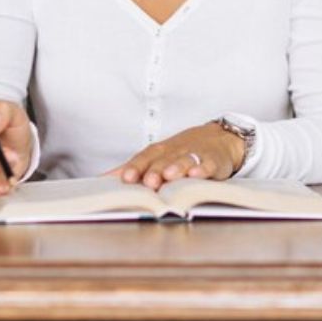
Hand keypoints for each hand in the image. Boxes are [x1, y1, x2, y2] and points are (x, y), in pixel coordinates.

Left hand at [110, 123, 244, 190]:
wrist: (219, 138)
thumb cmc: (181, 152)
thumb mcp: (157, 157)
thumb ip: (132, 168)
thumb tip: (101, 180)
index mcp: (159, 152)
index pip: (144, 158)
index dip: (135, 167)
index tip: (125, 178)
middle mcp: (174, 152)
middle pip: (163, 161)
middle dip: (154, 171)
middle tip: (148, 182)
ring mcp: (194, 155)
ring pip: (184, 161)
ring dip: (176, 168)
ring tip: (169, 176)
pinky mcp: (213, 161)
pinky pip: (208, 164)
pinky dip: (202, 169)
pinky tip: (197, 174)